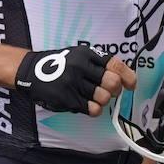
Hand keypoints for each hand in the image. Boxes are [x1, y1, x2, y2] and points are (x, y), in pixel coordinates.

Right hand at [14, 46, 135, 116]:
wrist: (32, 72)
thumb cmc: (59, 64)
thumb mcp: (78, 56)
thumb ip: (98, 64)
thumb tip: (124, 78)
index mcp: (86, 54)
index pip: (115, 65)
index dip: (128, 77)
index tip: (131, 85)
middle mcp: (80, 67)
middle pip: (113, 83)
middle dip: (114, 90)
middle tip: (108, 91)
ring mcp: (73, 83)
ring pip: (103, 98)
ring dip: (101, 100)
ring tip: (92, 97)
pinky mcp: (67, 99)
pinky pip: (92, 109)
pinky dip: (92, 108)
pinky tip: (84, 103)